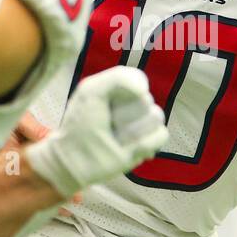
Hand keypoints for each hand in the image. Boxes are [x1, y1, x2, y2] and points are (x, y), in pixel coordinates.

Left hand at [26, 66, 167, 196]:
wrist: (76, 159)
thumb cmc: (81, 123)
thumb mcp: (91, 91)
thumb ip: (119, 78)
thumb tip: (144, 90)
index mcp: (122, 88)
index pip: (137, 79)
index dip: (122, 91)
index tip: (103, 101)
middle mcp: (135, 104)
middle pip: (146, 100)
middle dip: (123, 114)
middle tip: (107, 123)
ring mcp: (144, 124)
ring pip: (155, 117)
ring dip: (131, 130)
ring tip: (115, 138)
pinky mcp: (150, 143)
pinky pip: (161, 135)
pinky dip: (143, 143)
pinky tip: (127, 149)